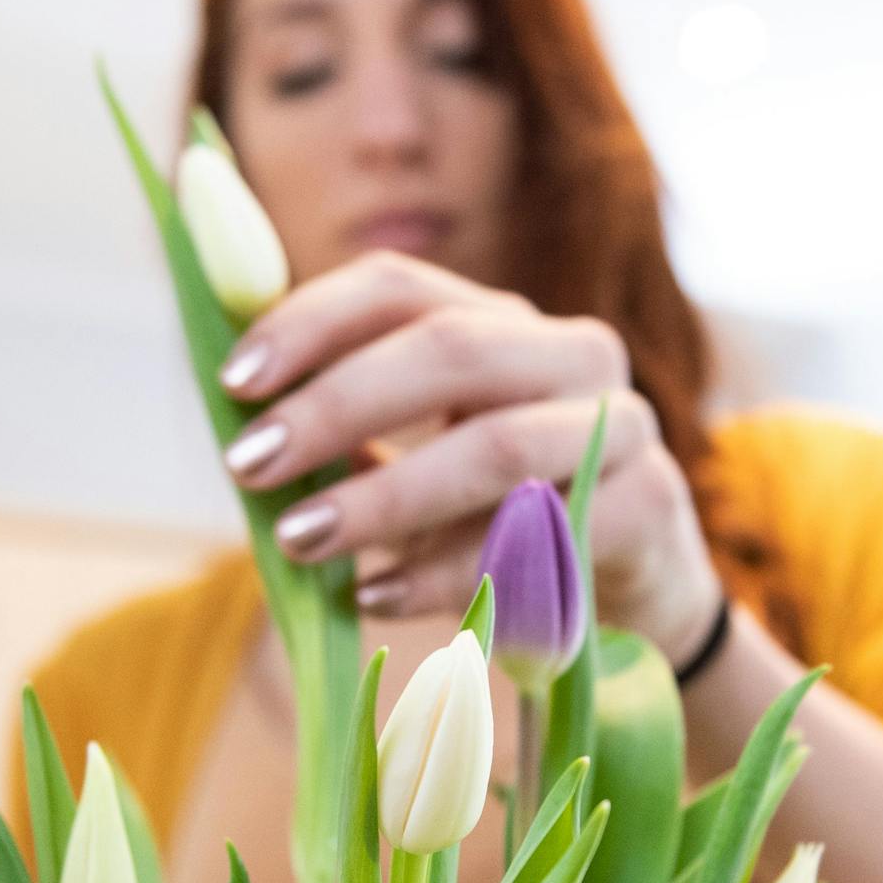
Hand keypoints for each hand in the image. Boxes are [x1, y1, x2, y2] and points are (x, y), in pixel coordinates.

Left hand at [217, 250, 725, 667]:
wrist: (634, 585)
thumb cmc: (496, 517)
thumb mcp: (423, 459)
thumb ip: (348, 434)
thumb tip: (237, 422)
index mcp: (502, 320)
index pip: (398, 287)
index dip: (310, 321)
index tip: (234, 381)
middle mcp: (571, 350)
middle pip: (448, 349)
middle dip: (334, 407)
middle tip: (248, 467)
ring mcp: (621, 424)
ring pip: (493, 446)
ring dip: (382, 496)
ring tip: (299, 539)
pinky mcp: (648, 506)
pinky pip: (534, 540)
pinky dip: (445, 572)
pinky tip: (375, 595)